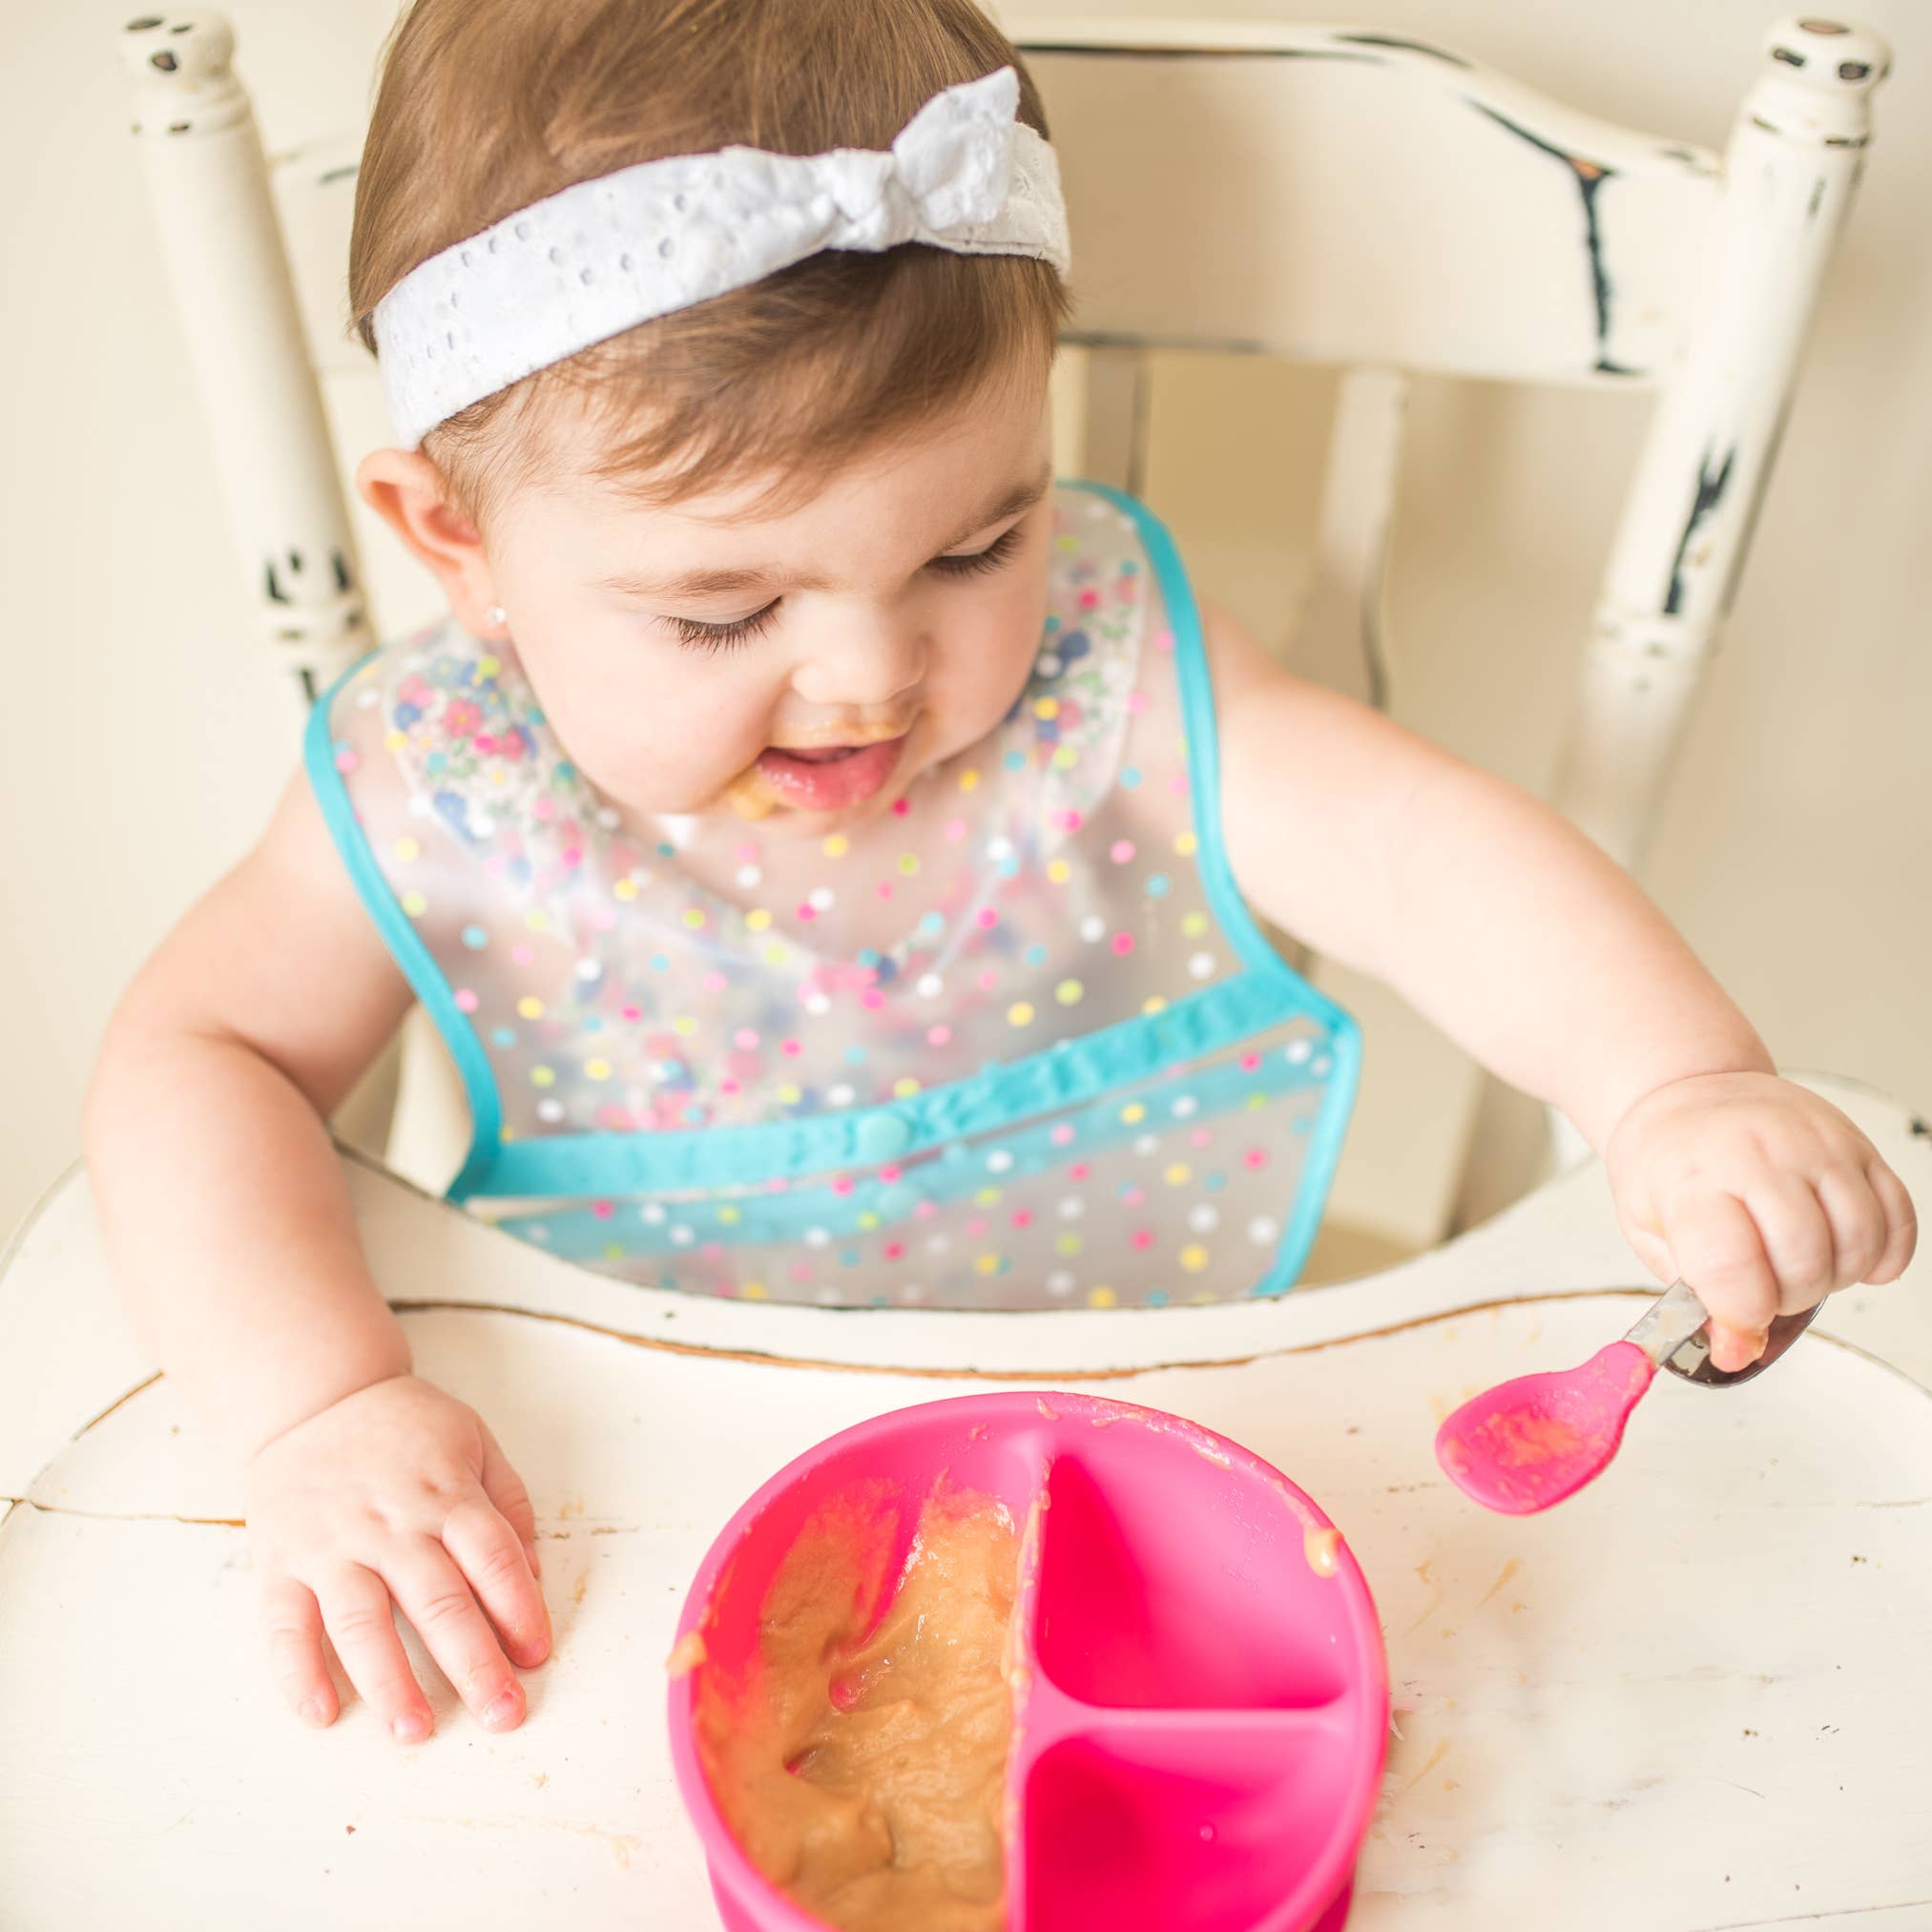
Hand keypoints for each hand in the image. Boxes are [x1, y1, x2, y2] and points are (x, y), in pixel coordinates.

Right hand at [244, 1373, 550, 1741]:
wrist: (316, 1395)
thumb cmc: (407, 1429)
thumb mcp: (475, 1442)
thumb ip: (509, 1504)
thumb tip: (533, 1575)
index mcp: (446, 1492)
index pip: (492, 1558)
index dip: (519, 1609)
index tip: (537, 1656)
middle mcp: (391, 1523)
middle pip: (439, 1600)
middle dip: (474, 1663)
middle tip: (502, 1715)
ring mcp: (332, 1544)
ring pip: (362, 1621)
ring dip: (390, 1681)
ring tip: (416, 1732)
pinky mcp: (281, 1561)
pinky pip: (285, 1623)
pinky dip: (298, 1672)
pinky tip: (322, 1715)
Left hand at [1605, 1071, 1916, 1371]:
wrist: (1690, 1090)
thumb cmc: (1667, 1157)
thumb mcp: (1647, 1225)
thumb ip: (1690, 1292)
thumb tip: (1737, 1349)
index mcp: (1693, 1178)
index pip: (1731, 1264)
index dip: (1741, 1313)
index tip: (1736, 1324)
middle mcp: (1760, 1155)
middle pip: (1805, 1259)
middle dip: (1788, 1298)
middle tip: (1763, 1287)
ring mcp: (1817, 1146)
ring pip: (1860, 1242)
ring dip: (1835, 1277)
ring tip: (1797, 1265)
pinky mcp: (1858, 1146)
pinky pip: (1899, 1218)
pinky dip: (1882, 1255)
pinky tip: (1845, 1254)